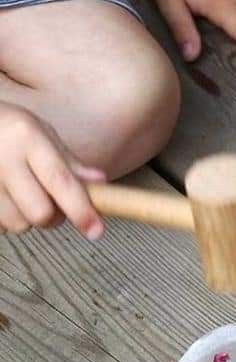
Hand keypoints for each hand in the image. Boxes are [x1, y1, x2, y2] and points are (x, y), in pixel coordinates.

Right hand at [0, 102, 105, 238]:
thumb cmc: (10, 130)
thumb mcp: (42, 134)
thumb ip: (70, 162)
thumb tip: (99, 182)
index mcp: (27, 138)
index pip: (60, 181)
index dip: (81, 210)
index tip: (96, 231)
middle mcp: (3, 158)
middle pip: (39, 212)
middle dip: (53, 217)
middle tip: (51, 202)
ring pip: (17, 223)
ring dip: (27, 218)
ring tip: (22, 195)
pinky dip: (6, 218)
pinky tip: (4, 198)